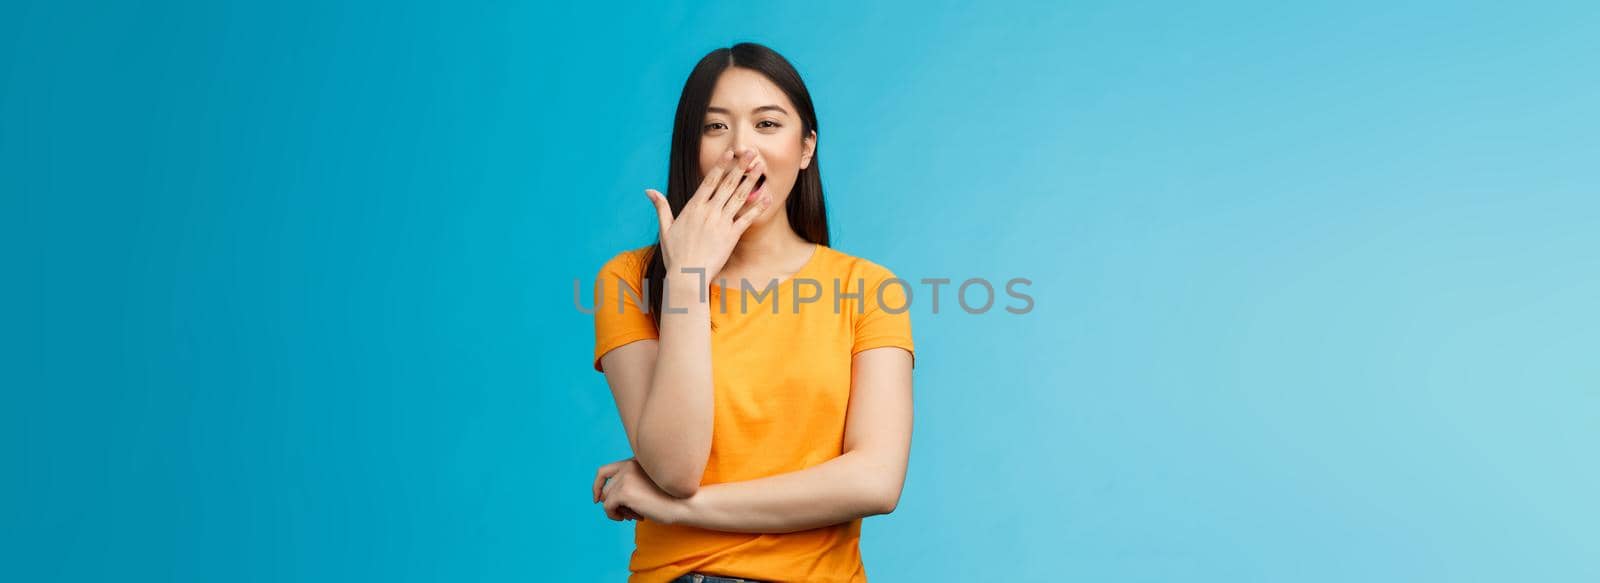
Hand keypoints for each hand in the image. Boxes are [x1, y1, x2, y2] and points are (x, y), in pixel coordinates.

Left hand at [593, 456, 686, 524]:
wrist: (685, 503)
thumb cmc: (670, 499)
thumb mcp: (648, 486)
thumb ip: (630, 485)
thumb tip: (603, 498)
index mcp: (635, 462)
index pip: (604, 471)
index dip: (597, 485)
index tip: (598, 499)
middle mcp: (628, 466)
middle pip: (605, 488)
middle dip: (614, 503)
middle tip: (626, 514)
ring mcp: (625, 477)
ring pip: (606, 499)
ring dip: (619, 510)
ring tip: (635, 515)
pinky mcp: (624, 491)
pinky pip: (607, 507)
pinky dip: (614, 516)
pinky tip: (631, 518)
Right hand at [645, 147, 772, 284]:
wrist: (687, 276)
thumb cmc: (675, 254)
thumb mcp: (665, 228)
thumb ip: (661, 207)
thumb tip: (649, 190)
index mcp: (693, 207)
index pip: (709, 181)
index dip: (721, 165)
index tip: (730, 152)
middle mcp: (709, 212)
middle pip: (727, 184)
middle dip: (740, 167)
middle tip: (751, 152)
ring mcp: (721, 223)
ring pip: (739, 197)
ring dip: (750, 181)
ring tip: (760, 168)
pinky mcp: (731, 236)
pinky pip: (747, 218)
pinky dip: (757, 207)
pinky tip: (767, 196)